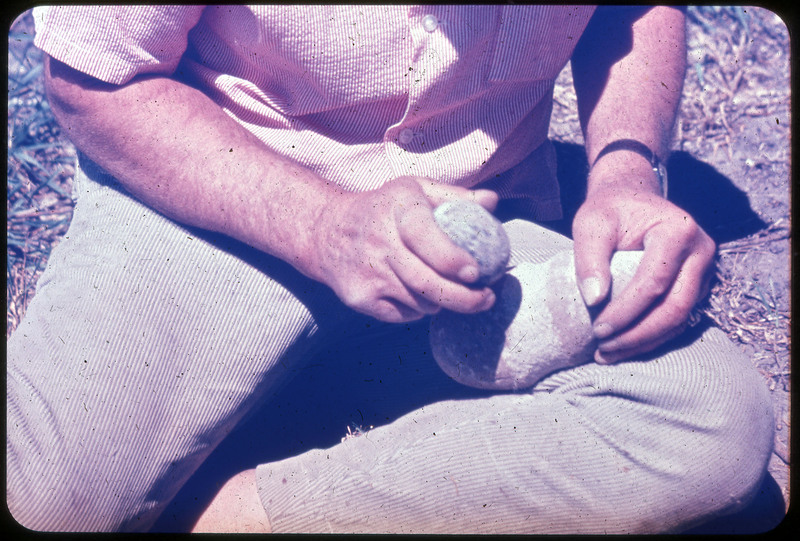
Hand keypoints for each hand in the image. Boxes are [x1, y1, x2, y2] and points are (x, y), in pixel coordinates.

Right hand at [312, 176, 498, 322]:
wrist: (327, 232)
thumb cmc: (383, 209)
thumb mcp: (413, 190)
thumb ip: (454, 196)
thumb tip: (492, 202)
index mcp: (398, 209)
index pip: (425, 238)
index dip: (452, 259)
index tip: (475, 272)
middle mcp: (379, 242)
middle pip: (427, 283)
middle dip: (464, 298)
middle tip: (485, 299)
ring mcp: (368, 274)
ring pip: (420, 303)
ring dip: (441, 302)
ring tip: (446, 289)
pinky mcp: (359, 298)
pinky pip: (403, 315)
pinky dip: (418, 309)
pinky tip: (415, 293)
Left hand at [572, 186, 715, 362]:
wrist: (633, 197)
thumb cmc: (610, 209)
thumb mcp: (591, 223)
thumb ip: (588, 257)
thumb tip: (594, 300)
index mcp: (679, 231)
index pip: (654, 282)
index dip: (626, 312)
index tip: (597, 329)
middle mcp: (702, 251)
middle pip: (675, 307)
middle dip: (638, 335)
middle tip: (603, 350)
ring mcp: (705, 270)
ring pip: (681, 318)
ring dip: (645, 342)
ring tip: (607, 353)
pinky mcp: (699, 284)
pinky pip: (680, 318)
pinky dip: (653, 336)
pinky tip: (624, 345)